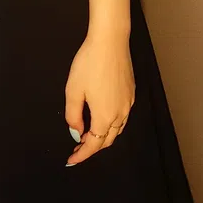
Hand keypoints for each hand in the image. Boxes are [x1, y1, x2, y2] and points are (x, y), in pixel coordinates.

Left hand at [65, 30, 134, 165]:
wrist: (110, 42)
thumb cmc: (89, 64)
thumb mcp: (73, 90)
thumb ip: (73, 116)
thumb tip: (77, 132)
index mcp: (104, 116)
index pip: (93, 144)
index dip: (82, 155)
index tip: (71, 161)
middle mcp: (120, 114)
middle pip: (107, 140)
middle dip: (92, 148)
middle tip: (77, 148)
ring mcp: (128, 103)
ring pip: (117, 130)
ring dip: (102, 137)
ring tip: (86, 135)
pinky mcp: (131, 93)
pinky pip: (122, 117)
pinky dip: (111, 124)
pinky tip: (100, 117)